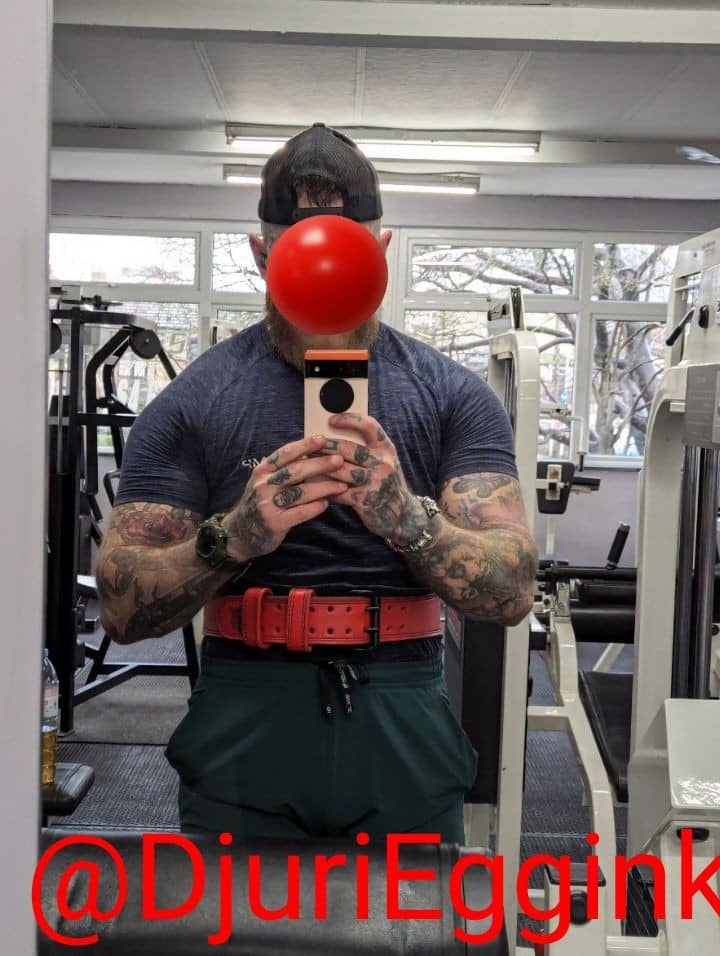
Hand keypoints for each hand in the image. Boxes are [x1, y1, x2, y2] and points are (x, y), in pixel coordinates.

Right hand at [222, 435, 346, 560]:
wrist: (240, 533)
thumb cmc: (260, 502)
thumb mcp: (265, 482)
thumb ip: (283, 469)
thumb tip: (310, 452)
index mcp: (262, 471)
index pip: (285, 453)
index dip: (305, 445)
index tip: (323, 440)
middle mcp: (263, 485)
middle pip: (296, 470)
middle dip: (320, 464)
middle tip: (339, 460)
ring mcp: (268, 504)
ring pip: (301, 492)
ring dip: (324, 487)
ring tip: (342, 485)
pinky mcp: (275, 523)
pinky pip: (300, 512)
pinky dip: (315, 507)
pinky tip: (326, 503)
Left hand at [319, 414, 428, 545]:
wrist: (402, 514)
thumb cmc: (386, 483)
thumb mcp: (385, 461)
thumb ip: (368, 449)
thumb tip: (335, 436)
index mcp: (386, 449)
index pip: (369, 426)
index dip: (349, 420)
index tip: (331, 420)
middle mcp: (383, 463)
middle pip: (348, 449)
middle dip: (326, 446)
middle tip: (310, 445)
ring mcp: (374, 482)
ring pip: (340, 470)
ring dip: (321, 467)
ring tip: (308, 464)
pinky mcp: (365, 500)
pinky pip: (339, 491)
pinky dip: (327, 488)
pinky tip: (317, 486)